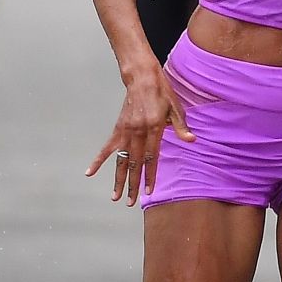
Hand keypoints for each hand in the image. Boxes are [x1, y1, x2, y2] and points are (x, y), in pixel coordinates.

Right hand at [86, 67, 194, 205]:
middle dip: (133, 184)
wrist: (142, 78)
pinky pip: (106, 148)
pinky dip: (98, 161)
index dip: (150, 175)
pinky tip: (90, 172)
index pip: (151, 157)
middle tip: (130, 202)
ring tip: (116, 196)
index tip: (148, 191)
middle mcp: (138, 132)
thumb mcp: (176, 108)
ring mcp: (126, 131)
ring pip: (121, 160)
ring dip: (118, 179)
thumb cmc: (162, 93)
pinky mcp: (118, 128)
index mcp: (154, 128)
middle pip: (135, 164)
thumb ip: (181, 127)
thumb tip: (192, 140)